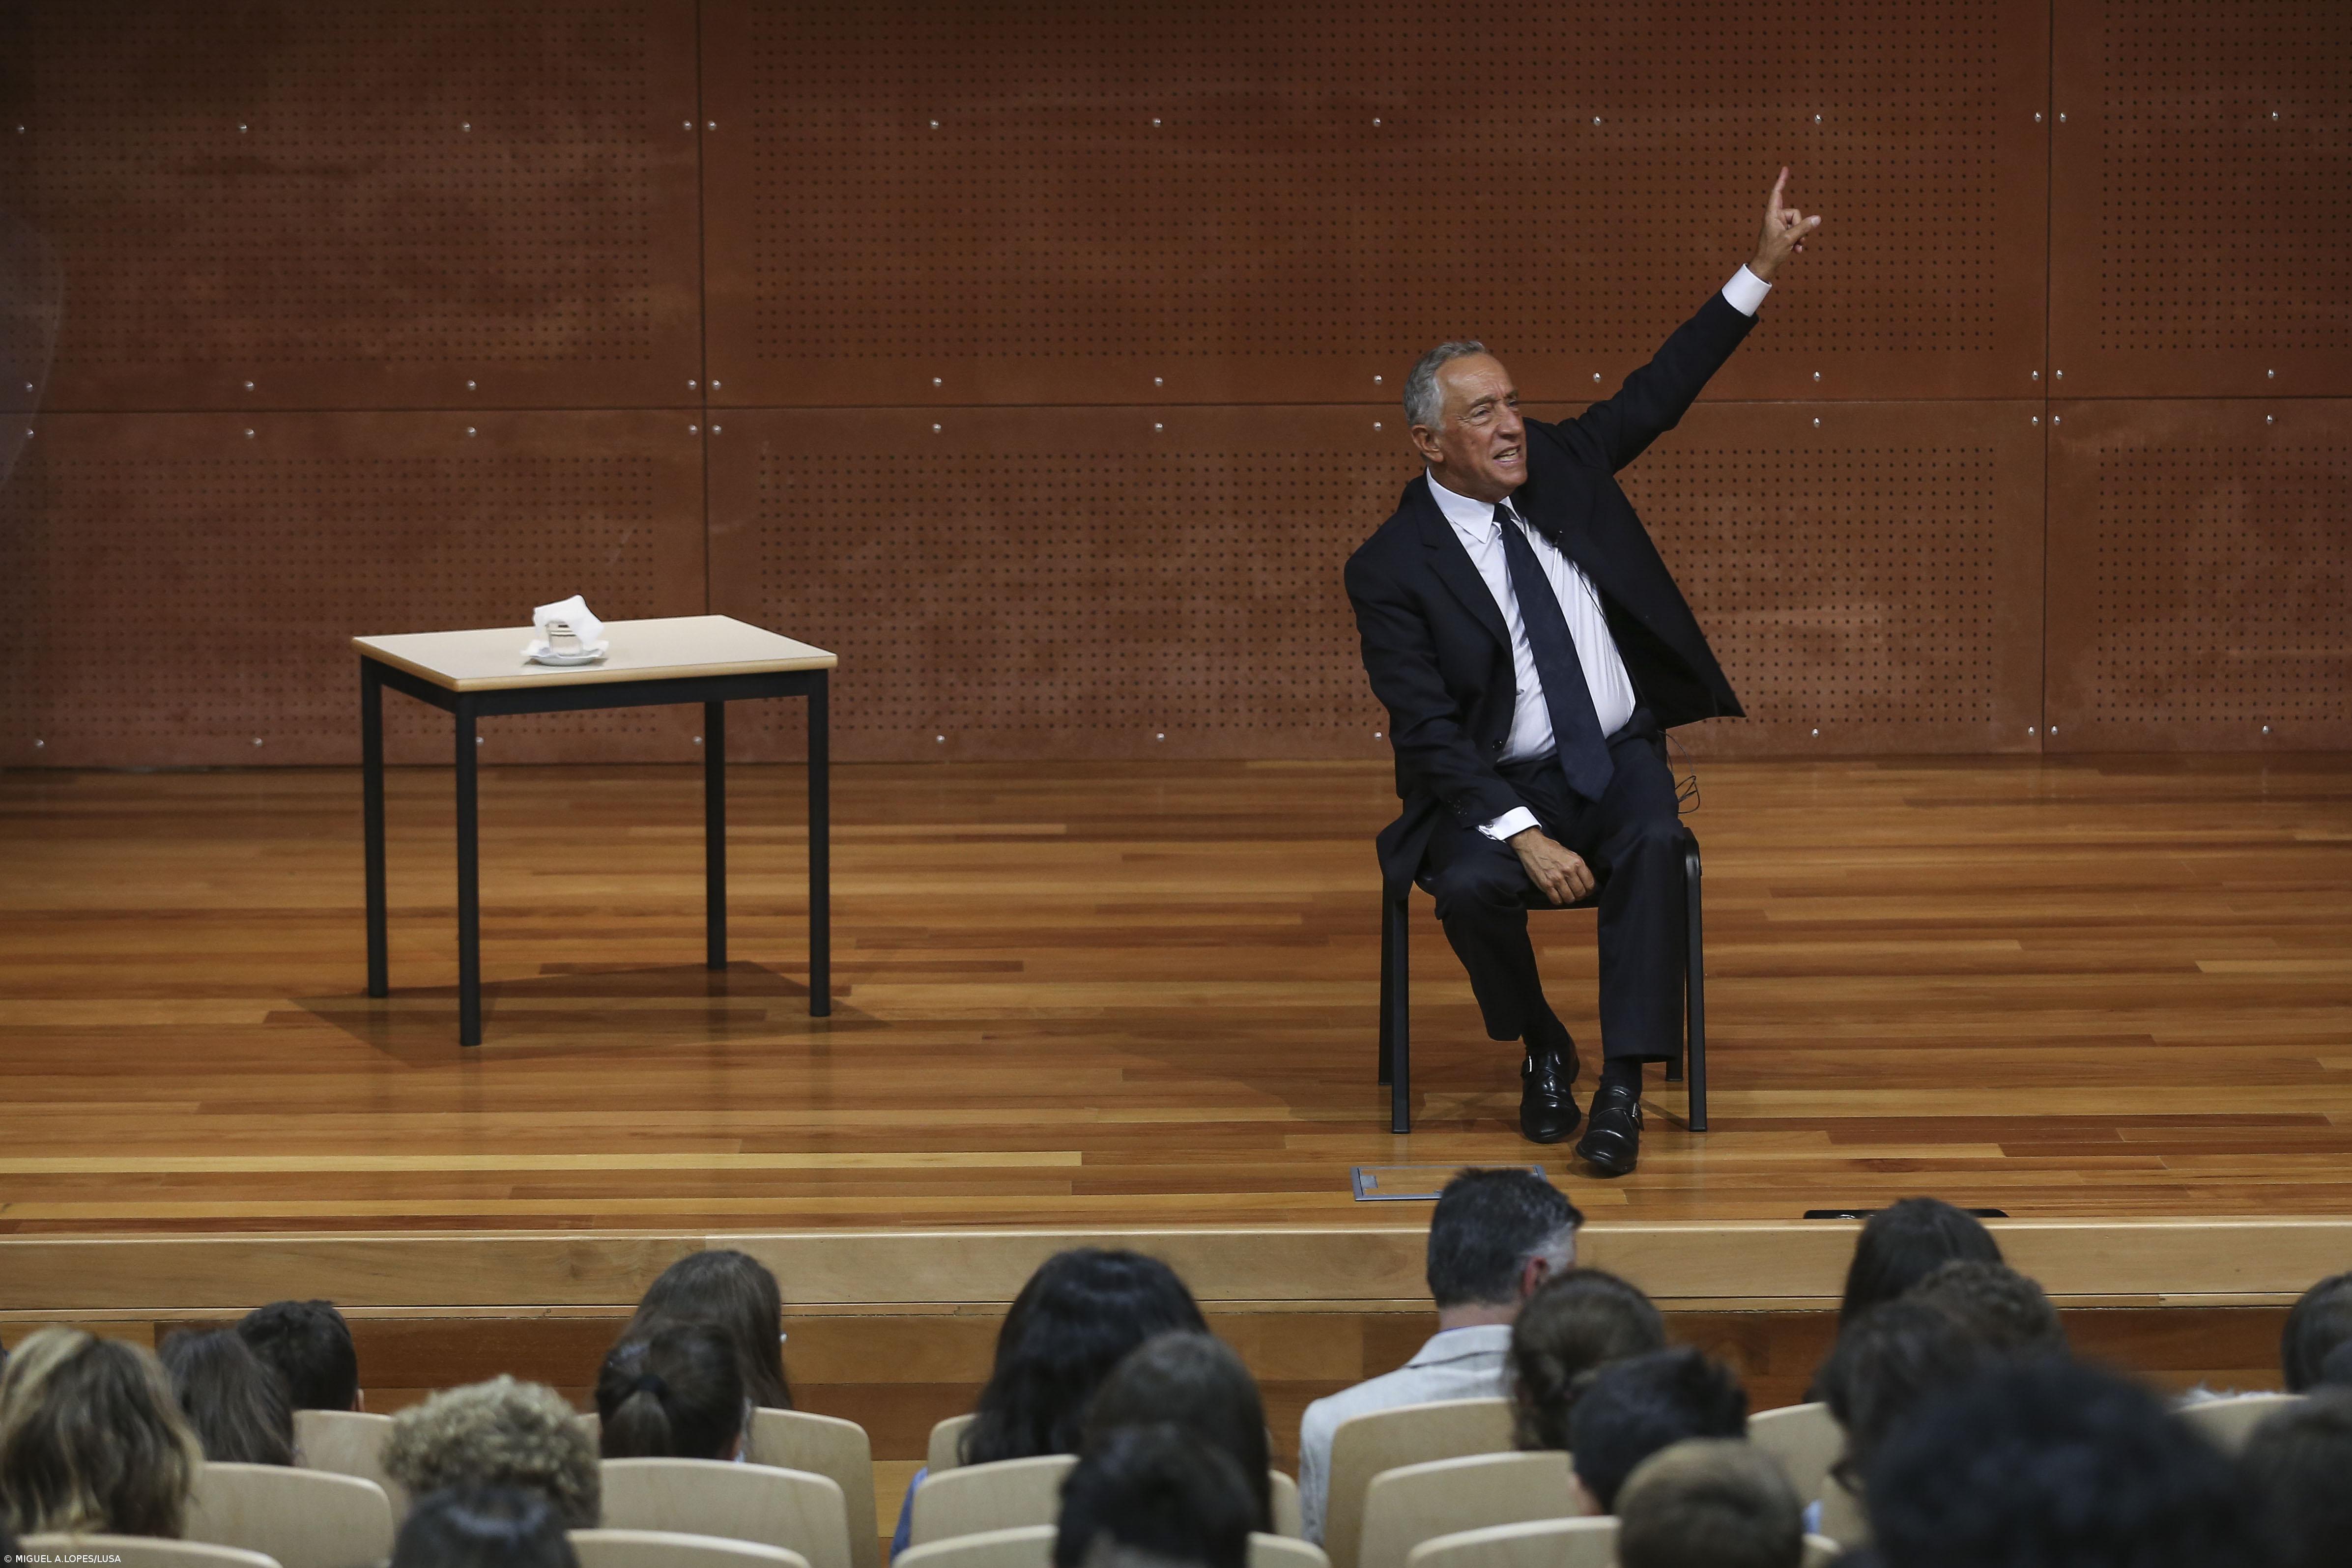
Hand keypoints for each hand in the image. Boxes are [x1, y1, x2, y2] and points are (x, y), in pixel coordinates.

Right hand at [1510, 828, 1593, 906]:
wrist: (1532, 845)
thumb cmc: (1550, 848)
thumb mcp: (1570, 854)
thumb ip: (1578, 867)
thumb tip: (1584, 881)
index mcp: (1576, 862)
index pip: (1589, 883)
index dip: (1589, 890)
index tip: (1586, 891)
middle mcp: (1568, 871)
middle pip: (1580, 893)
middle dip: (1580, 896)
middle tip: (1576, 895)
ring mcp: (1556, 879)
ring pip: (1569, 898)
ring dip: (1569, 899)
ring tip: (1566, 895)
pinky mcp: (1546, 884)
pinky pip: (1556, 900)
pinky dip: (1558, 901)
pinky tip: (1557, 896)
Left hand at [1749, 166, 1820, 281]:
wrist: (1765, 267)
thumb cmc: (1771, 253)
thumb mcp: (1789, 239)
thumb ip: (1803, 228)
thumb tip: (1817, 218)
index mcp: (1771, 215)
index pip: (1777, 193)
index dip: (1781, 181)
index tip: (1785, 169)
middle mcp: (1775, 218)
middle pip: (1795, 213)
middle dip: (1800, 227)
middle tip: (1796, 240)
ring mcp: (1779, 226)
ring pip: (1797, 224)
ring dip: (1800, 236)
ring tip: (1795, 247)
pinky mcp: (1783, 234)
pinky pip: (1796, 232)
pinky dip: (1797, 241)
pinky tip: (1796, 251)